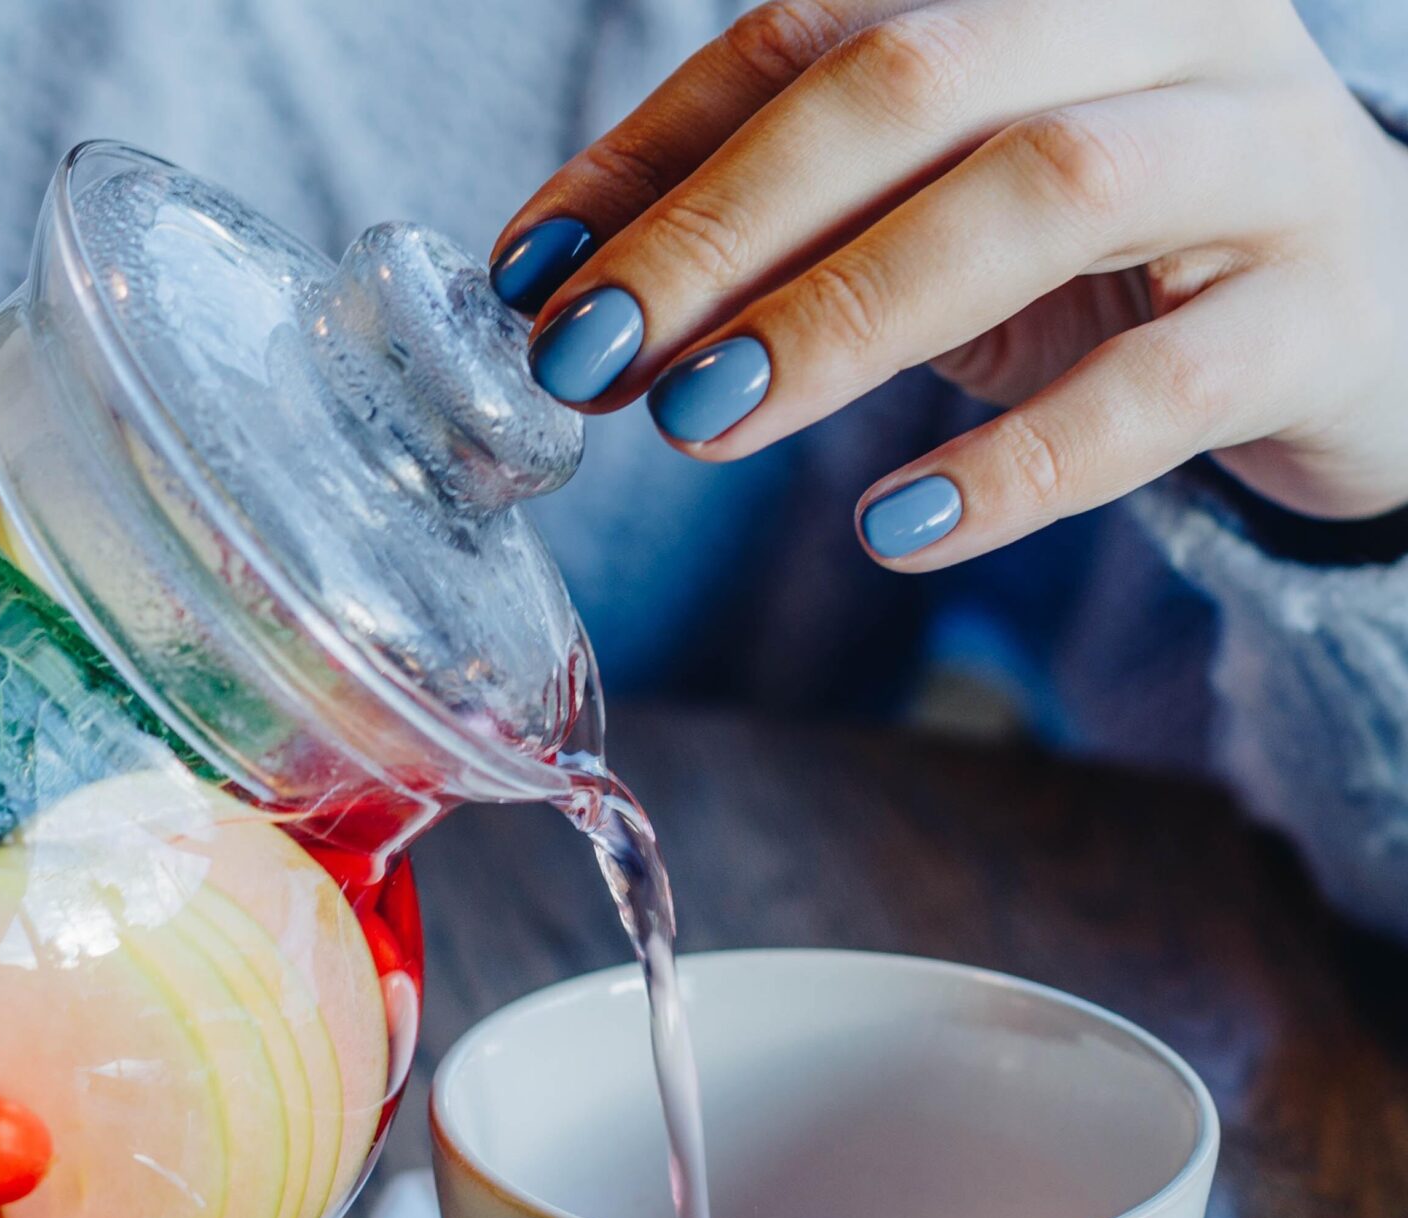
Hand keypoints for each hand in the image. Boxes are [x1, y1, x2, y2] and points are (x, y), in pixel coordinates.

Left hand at [489, 0, 1407, 566]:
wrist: (1367, 328)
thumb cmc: (1112, 261)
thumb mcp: (934, 214)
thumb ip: (783, 222)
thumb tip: (561, 286)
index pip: (810, 27)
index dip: (654, 150)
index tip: (530, 274)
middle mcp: (1166, 24)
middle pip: (912, 82)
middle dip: (724, 226)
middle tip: (590, 355)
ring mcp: (1264, 158)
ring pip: (1036, 195)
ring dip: (840, 316)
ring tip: (699, 424)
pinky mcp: (1322, 316)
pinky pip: (1157, 390)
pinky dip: (1011, 469)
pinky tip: (888, 531)